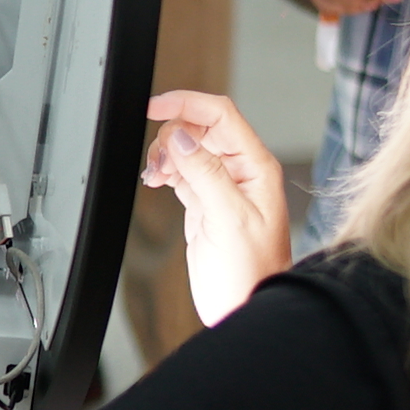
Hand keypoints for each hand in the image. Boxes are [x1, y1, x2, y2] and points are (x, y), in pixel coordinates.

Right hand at [143, 91, 291, 324]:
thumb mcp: (228, 218)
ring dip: (166, 154)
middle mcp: (241, 171)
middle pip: (200, 128)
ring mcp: (222, 186)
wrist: (245, 305)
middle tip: (160, 163)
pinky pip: (181, 171)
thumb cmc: (251, 271)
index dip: (187, 104)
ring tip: (158, 176)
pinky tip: (158, 181)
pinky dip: (165, 170)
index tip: (154, 106)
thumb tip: (180, 136)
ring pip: (187, 148)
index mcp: (256, 167)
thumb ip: (205, 173)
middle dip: (172, 134)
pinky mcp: (204, 202)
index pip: (221, 116)